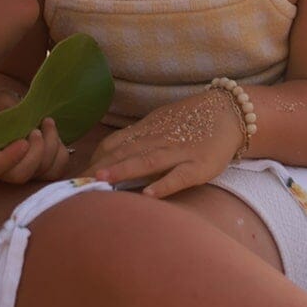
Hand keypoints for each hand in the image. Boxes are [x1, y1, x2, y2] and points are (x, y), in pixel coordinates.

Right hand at [0, 79, 71, 183]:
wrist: (15, 108)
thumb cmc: (1, 104)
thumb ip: (5, 113)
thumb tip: (19, 126)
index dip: (8, 159)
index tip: (23, 142)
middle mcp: (2, 168)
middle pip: (20, 175)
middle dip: (36, 152)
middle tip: (37, 130)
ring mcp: (23, 170)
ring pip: (41, 172)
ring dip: (51, 146)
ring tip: (47, 122)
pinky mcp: (41, 170)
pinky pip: (56, 170)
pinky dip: (60, 153)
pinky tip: (53, 133)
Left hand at [88, 91, 244, 198]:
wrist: (231, 112)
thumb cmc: (192, 122)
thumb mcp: (160, 124)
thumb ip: (136, 139)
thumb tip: (106, 156)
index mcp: (148, 131)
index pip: (114, 144)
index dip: (95, 159)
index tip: (75, 175)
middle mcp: (160, 140)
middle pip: (125, 153)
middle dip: (100, 168)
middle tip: (76, 183)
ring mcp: (180, 152)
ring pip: (147, 161)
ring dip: (123, 170)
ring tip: (101, 181)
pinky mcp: (200, 165)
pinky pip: (179, 175)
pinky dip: (164, 184)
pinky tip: (148, 194)